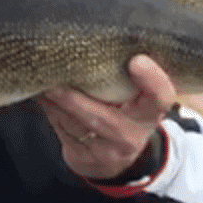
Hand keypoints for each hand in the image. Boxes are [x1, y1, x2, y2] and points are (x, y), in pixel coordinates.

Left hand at [38, 55, 175, 179]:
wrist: (114, 157)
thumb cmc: (124, 111)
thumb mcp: (136, 98)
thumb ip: (125, 76)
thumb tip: (97, 43)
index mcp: (151, 112)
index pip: (160, 97)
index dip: (152, 81)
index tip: (137, 61)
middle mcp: (133, 134)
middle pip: (104, 118)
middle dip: (77, 100)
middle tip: (56, 79)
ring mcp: (109, 151)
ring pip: (77, 126)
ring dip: (56, 104)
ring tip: (42, 83)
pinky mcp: (86, 159)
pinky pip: (64, 133)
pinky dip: (51, 112)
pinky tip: (43, 97)